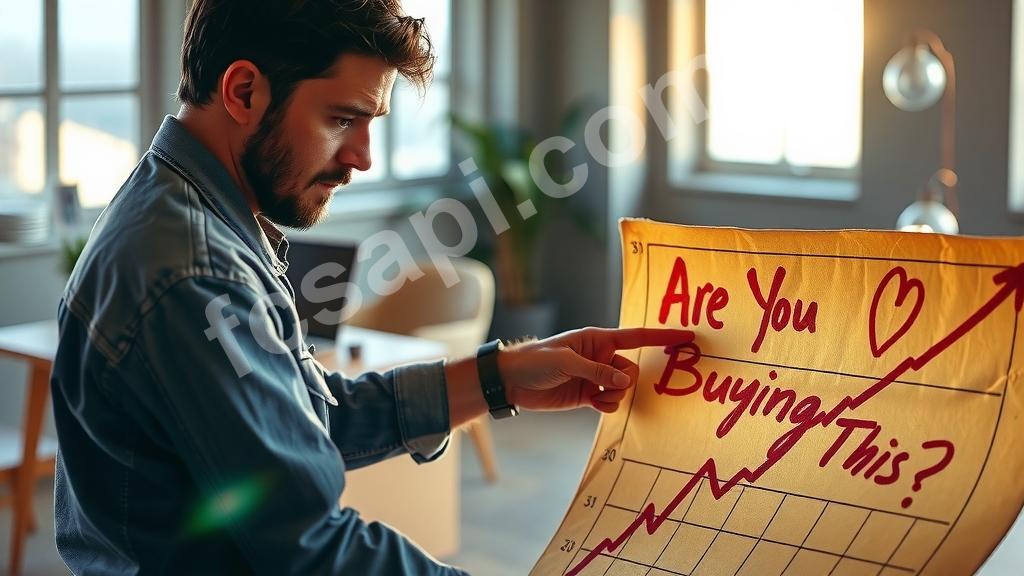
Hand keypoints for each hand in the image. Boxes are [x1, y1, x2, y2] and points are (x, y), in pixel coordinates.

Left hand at [499, 327, 693, 412]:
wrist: (513, 381)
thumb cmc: (536, 361)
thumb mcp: (567, 363)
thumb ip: (598, 372)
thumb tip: (626, 381)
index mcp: (598, 340)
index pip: (637, 337)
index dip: (662, 336)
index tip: (687, 336)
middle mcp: (600, 357)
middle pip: (632, 370)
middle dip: (624, 381)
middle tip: (606, 386)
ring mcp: (596, 377)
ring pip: (623, 389)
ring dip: (614, 396)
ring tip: (594, 396)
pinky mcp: (588, 395)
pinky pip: (612, 403)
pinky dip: (608, 406)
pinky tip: (593, 404)